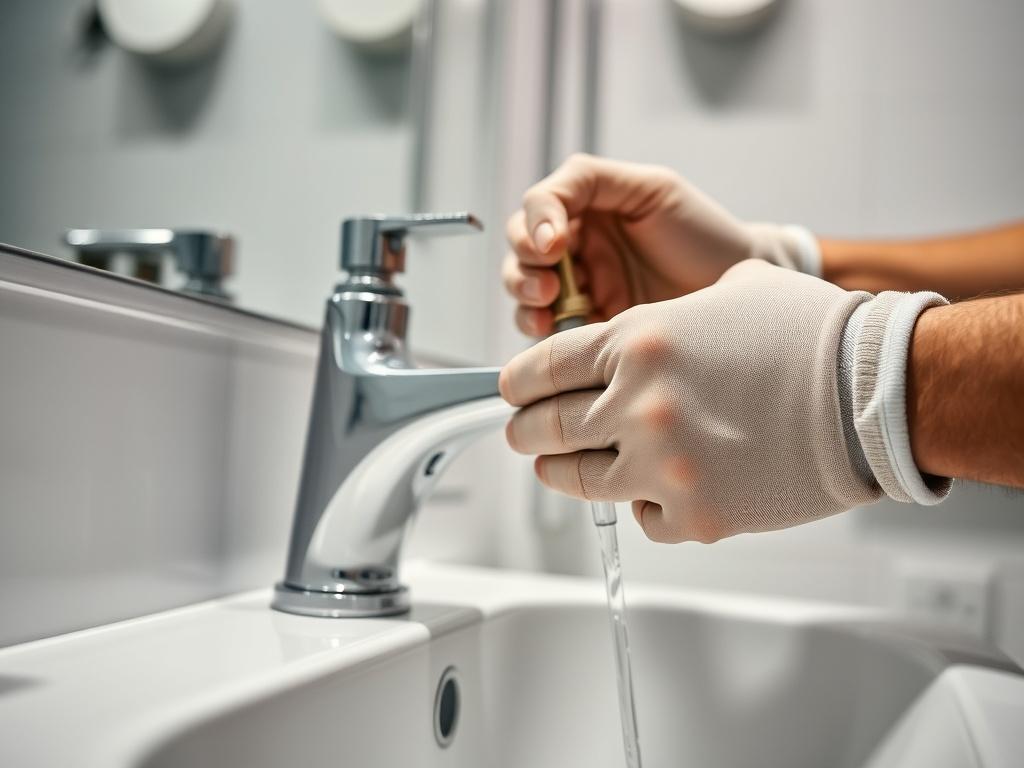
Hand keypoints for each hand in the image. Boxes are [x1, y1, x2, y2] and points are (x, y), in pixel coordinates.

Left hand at [500, 260, 879, 542]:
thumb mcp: (728, 294)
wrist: (872, 398)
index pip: (542, 366)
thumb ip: (668, 316)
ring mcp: (660, 465)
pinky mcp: (693, 515)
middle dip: (526, 430)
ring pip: (577, 479)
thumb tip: (640, 335)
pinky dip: (643, 505)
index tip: (510, 392)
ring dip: (561, 471)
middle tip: (522, 432)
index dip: (518, 382)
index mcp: (638, 343)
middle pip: (545, 427)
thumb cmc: (810, 339)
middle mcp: (637, 404)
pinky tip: (656, 489)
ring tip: (557, 466)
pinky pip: (641, 518)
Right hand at [502, 153, 815, 336]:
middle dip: (525, 265)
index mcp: (588, 206)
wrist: (739, 291)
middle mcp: (576, 245)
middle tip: (551, 284)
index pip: (538, 204)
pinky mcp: (586, 327)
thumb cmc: (704, 235)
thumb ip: (593, 180)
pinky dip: (539, 329)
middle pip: (520, 247)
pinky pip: (545, 328)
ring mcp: (578, 286)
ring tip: (550, 307)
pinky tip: (554, 331)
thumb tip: (545, 210)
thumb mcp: (654, 188)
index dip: (536, 223)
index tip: (554, 245)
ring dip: (525, 297)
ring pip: (523, 287)